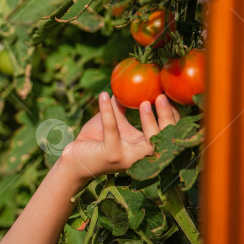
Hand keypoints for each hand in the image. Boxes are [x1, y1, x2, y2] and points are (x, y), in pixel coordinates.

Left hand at [59, 92, 180, 180]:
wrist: (73, 161)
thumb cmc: (95, 141)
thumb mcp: (113, 122)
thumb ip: (122, 106)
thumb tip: (130, 82)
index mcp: (144, 148)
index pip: (166, 133)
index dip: (171, 115)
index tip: (167, 94)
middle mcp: (140, 157)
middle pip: (164, 140)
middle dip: (167, 119)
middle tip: (161, 97)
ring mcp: (126, 158)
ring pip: (147, 142)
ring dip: (149, 121)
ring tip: (144, 102)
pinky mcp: (110, 154)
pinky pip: (111, 129)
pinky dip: (108, 112)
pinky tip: (103, 96)